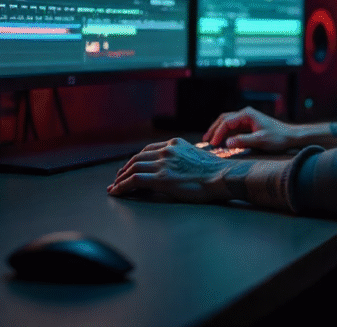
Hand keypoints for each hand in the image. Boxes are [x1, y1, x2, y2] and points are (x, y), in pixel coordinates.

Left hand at [107, 138, 231, 201]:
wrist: (222, 177)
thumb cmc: (215, 172)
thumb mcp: (196, 157)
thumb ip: (183, 158)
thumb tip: (177, 168)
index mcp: (175, 144)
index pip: (148, 150)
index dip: (135, 159)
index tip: (129, 167)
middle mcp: (167, 150)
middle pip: (137, 158)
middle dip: (124, 168)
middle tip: (117, 178)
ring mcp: (163, 163)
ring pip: (132, 168)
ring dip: (120, 178)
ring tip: (114, 186)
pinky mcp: (161, 179)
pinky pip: (134, 180)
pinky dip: (122, 186)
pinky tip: (116, 191)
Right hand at [202, 107, 302, 152]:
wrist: (291, 136)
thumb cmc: (278, 137)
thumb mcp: (260, 140)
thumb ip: (243, 141)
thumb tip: (226, 143)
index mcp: (247, 114)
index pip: (227, 122)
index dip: (218, 132)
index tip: (213, 143)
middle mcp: (245, 114)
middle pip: (224, 119)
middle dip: (214, 129)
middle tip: (206, 140)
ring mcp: (247, 119)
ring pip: (227, 122)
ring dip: (219, 131)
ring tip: (210, 140)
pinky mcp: (249, 125)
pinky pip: (233, 128)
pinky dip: (226, 134)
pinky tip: (221, 141)